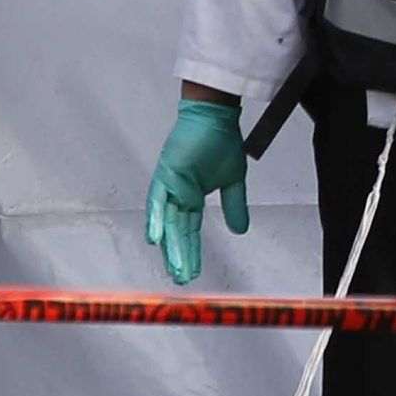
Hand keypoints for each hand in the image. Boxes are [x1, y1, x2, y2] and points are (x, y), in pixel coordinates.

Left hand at [144, 95, 251, 286]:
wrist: (216, 116)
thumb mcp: (234, 180)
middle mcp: (176, 196)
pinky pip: (158, 201)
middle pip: (178, 233)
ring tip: (175, 269)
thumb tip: (240, 231)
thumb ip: (234, 206)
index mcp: (191, 198)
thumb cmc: (221, 142)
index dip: (192, 252)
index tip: (193, 273)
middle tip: (181, 279)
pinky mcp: (164, 176)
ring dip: (171, 246)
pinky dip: (156, 220)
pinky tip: (155, 239)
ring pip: (169, 223)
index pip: (190, 232)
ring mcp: (169, 187)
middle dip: (180, 257)